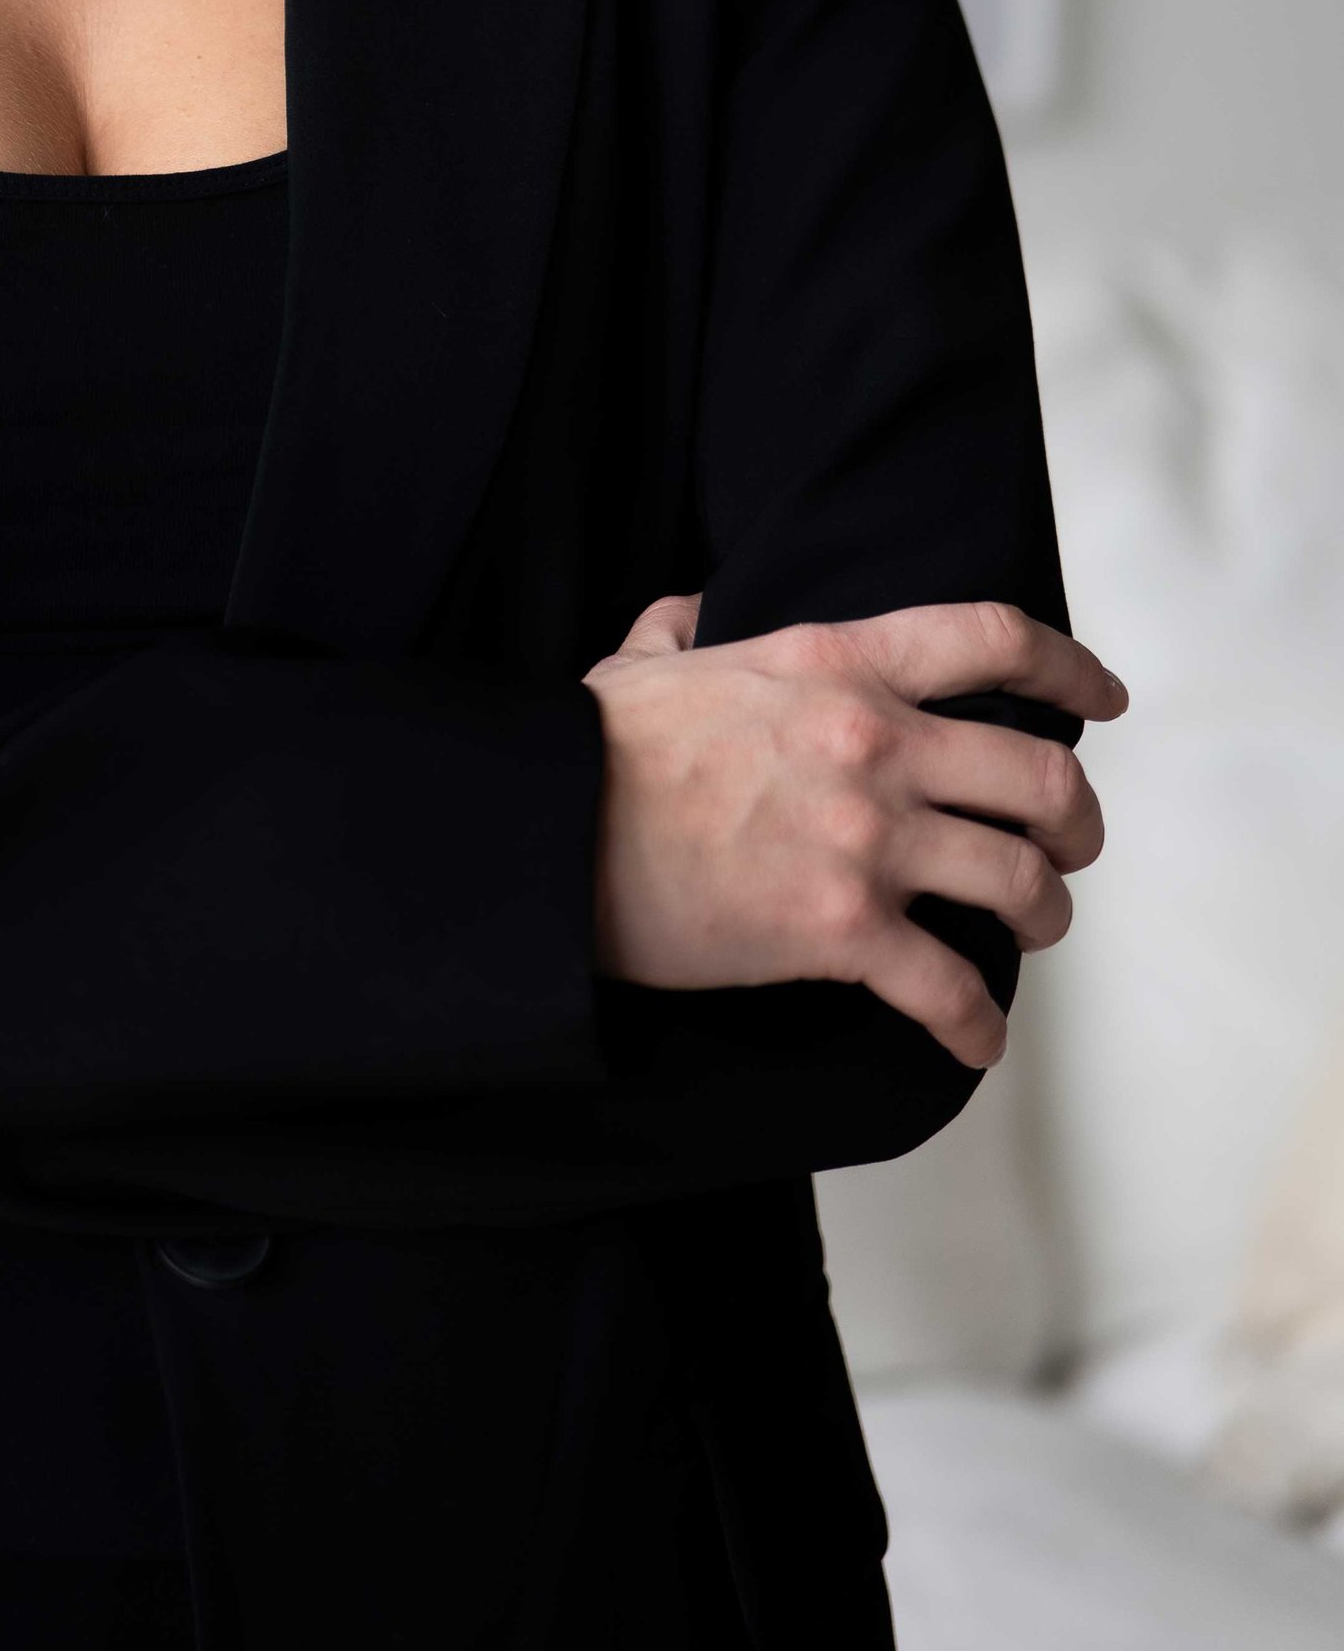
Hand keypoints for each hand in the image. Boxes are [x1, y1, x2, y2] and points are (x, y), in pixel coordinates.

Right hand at [585, 593, 1123, 1066]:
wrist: (549, 830)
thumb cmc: (594, 747)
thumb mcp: (646, 660)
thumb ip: (685, 625)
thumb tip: (693, 612)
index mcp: (836, 661)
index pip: (991, 639)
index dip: (1068, 669)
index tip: (1101, 701)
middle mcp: (875, 742)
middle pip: (1042, 775)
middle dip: (1077, 820)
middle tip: (1068, 847)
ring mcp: (866, 838)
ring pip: (1021, 880)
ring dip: (1044, 913)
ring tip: (1030, 930)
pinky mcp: (842, 930)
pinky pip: (952, 988)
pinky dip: (977, 1025)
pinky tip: (975, 1040)